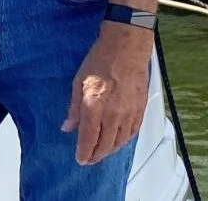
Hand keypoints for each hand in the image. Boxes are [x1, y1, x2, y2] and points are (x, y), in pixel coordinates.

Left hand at [62, 24, 152, 165]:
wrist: (126, 48)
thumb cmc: (100, 60)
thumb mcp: (78, 82)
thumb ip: (74, 108)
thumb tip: (68, 126)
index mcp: (94, 107)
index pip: (88, 139)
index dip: (84, 152)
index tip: (80, 159)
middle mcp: (113, 114)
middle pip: (105, 145)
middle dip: (96, 155)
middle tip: (89, 159)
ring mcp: (129, 113)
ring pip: (120, 142)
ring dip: (110, 150)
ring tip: (102, 152)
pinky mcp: (140, 110)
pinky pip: (132, 133)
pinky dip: (124, 141)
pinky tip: (118, 141)